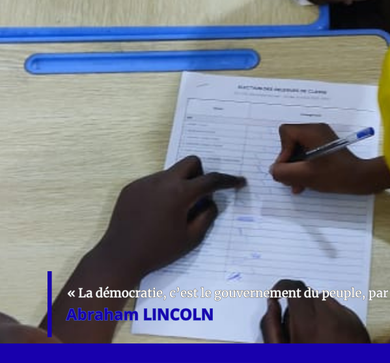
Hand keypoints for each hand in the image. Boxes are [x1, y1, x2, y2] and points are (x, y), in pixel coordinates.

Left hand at [95, 156, 245, 278]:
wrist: (119, 257)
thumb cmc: (158, 250)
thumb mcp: (191, 238)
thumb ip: (207, 216)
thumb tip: (211, 201)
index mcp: (179, 193)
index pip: (210, 180)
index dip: (228, 181)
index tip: (238, 182)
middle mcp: (162, 181)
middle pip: (191, 162)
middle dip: (201, 174)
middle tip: (200, 195)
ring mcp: (145, 182)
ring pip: (171, 173)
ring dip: (180, 185)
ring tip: (173, 211)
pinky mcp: (132, 187)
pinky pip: (154, 182)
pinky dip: (162, 192)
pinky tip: (155, 213)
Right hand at [261, 280, 370, 342]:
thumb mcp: (283, 354)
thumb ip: (271, 327)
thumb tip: (272, 304)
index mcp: (308, 321)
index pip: (294, 287)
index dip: (282, 288)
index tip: (276, 298)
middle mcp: (329, 314)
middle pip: (308, 295)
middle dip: (297, 305)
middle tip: (294, 329)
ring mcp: (346, 318)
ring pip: (324, 301)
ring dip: (314, 311)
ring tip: (313, 337)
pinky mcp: (358, 324)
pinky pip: (340, 310)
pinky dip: (331, 318)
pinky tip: (329, 340)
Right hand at [270, 123, 389, 194]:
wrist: (361, 179)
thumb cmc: (335, 174)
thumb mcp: (305, 175)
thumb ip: (284, 172)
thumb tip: (274, 170)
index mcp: (311, 131)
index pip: (286, 133)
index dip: (283, 151)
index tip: (289, 168)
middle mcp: (316, 131)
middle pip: (291, 142)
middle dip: (288, 163)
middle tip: (290, 180)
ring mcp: (322, 139)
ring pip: (299, 151)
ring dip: (295, 168)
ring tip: (297, 186)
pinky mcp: (326, 148)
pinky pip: (308, 155)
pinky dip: (304, 168)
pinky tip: (304, 184)